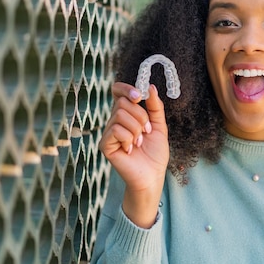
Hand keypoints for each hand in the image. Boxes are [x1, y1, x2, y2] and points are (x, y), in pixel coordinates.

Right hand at [100, 82, 168, 226]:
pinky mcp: (105, 145)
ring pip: (120, 115)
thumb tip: (150, 87)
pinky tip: (130, 149)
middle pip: (122, 102)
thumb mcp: (159, 126)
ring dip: (136, 129)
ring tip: (139, 142)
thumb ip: (155, 106)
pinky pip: (116, 130)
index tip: (139, 95)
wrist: (152, 175)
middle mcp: (114, 121)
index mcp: (127, 114)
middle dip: (140, 116)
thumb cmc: (155, 153)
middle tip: (146, 132)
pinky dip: (128, 138)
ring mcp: (108, 133)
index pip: (117, 92)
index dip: (126, 89)